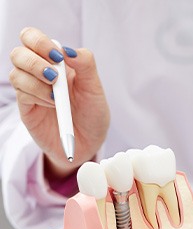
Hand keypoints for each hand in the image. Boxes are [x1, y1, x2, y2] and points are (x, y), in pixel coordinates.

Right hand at [9, 27, 109, 177]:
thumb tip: (68, 50)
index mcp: (55, 62)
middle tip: (54, 75)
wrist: (89, 144)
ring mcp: (31, 90)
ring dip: (36, 81)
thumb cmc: (92, 115)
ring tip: (57, 96)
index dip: (40, 42)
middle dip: (34, 61)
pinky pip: (21, 94)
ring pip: (16, 73)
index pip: (33, 38)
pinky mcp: (27, 108)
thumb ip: (86, 65)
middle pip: (19, 53)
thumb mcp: (95, 89)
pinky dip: (37, 96)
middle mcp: (38, 73)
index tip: (58, 57)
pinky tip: (53, 104)